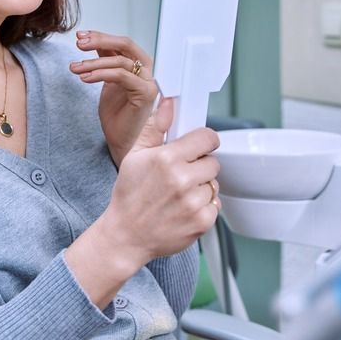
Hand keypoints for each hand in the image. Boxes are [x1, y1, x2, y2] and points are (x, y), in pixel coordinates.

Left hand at [70, 30, 157, 166]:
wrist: (123, 143)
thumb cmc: (116, 118)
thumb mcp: (105, 82)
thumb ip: (103, 63)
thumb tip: (91, 42)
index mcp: (137, 66)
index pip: (120, 43)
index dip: (100, 36)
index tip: (80, 36)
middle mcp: (146, 71)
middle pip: (125, 44)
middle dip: (100, 40)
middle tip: (79, 43)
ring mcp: (148, 82)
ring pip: (120, 61)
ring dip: (93, 62)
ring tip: (75, 68)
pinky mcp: (146, 93)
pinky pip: (121, 76)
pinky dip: (101, 74)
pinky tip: (85, 77)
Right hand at [101, 98, 220, 265]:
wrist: (126, 235)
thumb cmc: (129, 195)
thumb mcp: (135, 156)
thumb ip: (156, 128)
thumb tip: (169, 104)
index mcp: (167, 158)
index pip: (207, 138)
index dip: (203, 141)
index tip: (198, 147)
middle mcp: (182, 180)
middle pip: (213, 162)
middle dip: (199, 166)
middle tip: (181, 175)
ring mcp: (193, 202)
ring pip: (214, 184)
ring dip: (201, 188)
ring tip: (179, 195)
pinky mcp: (202, 222)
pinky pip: (215, 205)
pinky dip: (203, 207)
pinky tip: (184, 209)